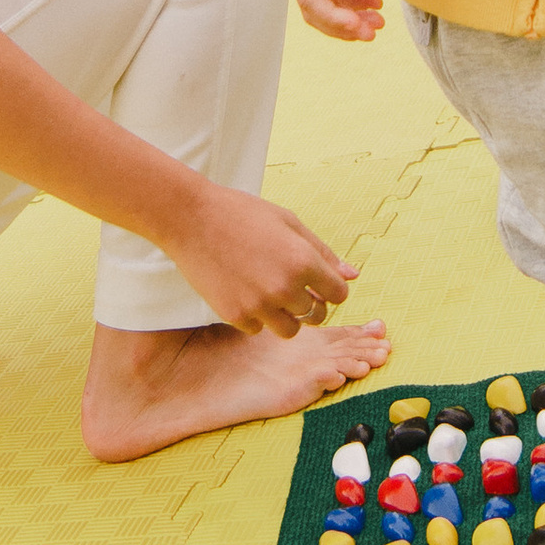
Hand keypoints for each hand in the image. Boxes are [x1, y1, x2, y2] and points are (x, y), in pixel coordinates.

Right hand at [172, 180, 362, 335]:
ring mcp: (258, 305)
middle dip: (312, 305)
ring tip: (271, 293)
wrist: (191, 219)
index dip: (332, 288)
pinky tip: (245, 293)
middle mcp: (284, 287)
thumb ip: (323, 252)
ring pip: (290, 330)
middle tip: (295, 288)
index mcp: (303, 261)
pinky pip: (258, 329)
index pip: (340, 294)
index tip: (319, 282)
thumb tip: (353, 275)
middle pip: (317, 315)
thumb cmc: (243, 214)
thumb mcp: (289, 223)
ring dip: (287, 316)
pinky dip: (256, 317)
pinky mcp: (234, 315)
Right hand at [277, 0, 385, 40]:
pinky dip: (354, 3)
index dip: (332, 17)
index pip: (310, 0)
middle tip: (371, 32)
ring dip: (351, 18)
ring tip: (378, 23)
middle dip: (342, 27)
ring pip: (327, 7)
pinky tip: (374, 3)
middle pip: (316, 12)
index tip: (355, 24)